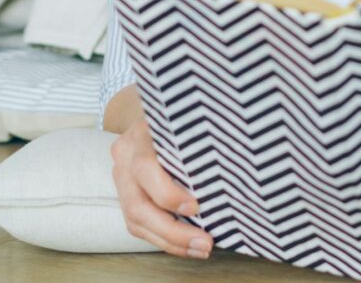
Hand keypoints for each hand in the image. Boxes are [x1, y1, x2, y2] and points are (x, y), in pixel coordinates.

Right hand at [109, 117, 211, 258]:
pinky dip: (163, 238)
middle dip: (173, 230)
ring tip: (201, 249)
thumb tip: (240, 164)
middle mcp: (125, 155)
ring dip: (170, 241)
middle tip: (206, 243)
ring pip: (136, 220)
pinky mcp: (124, 193)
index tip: (196, 207)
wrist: (156, 112)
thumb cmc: (185, 116)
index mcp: (141, 132)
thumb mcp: (192, 118)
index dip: (168, 193)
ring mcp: (120, 175)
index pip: (146, 167)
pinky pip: (137, 225)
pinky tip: (187, 246)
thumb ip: (203, 137)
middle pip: (138, 203)